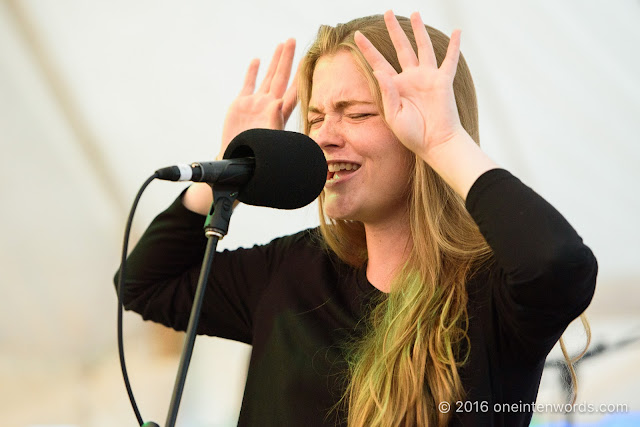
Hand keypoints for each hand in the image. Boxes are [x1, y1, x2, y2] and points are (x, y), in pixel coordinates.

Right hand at [218, 38, 297, 158]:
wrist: (238, 162)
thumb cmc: (256, 156)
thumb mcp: (268, 141)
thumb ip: (275, 124)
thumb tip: (280, 106)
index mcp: (278, 114)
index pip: (292, 90)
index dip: (299, 75)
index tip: (307, 60)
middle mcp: (269, 105)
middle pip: (280, 77)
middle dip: (286, 59)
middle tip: (292, 40)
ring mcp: (255, 103)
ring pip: (267, 77)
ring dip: (274, 61)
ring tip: (281, 44)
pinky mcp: (241, 104)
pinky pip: (248, 84)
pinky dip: (253, 72)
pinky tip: (257, 60)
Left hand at [354, 11, 465, 159]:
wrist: (434, 143)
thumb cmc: (412, 134)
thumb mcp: (393, 116)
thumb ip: (386, 93)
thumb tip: (378, 71)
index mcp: (394, 87)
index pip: (378, 62)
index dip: (368, 49)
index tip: (357, 35)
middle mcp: (410, 78)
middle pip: (401, 48)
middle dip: (394, 30)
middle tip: (388, 12)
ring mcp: (427, 78)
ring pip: (423, 47)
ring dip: (419, 30)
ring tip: (415, 13)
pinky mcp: (443, 81)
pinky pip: (449, 60)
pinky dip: (454, 46)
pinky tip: (457, 31)